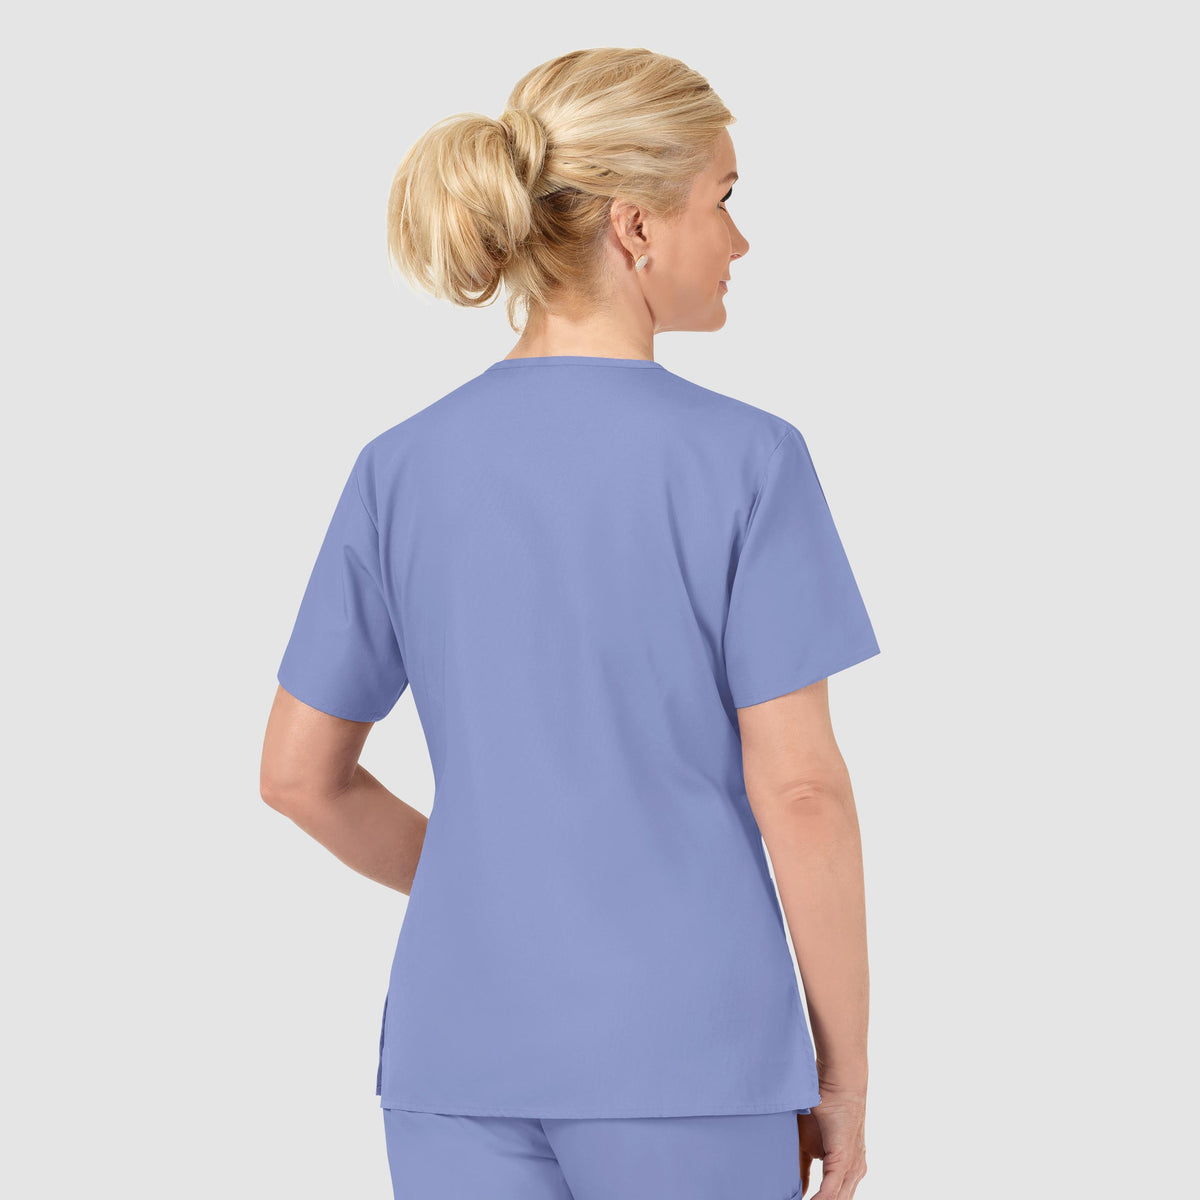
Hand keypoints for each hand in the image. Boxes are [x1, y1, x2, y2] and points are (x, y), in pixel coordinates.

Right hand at [797, 1081, 866, 1197]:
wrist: (838, 1084)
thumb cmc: (822, 1108)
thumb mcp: (806, 1143)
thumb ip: (802, 1168)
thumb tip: (798, 1190)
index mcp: (848, 1170)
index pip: (833, 1198)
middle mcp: (854, 1173)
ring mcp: (852, 1169)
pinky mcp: (844, 1162)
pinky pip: (831, 1192)